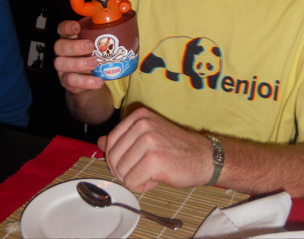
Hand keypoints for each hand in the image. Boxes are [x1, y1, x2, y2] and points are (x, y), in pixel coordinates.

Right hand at [54, 20, 103, 94]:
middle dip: (74, 46)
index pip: (62, 29)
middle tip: (90, 46)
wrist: (90, 80)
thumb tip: (125, 22)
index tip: (77, 27)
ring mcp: (62, 67)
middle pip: (59, 46)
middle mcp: (62, 51)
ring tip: (94, 64)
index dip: (67, 27)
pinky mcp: (66, 81)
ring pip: (61, 63)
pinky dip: (85, 82)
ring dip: (78, 63)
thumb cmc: (95, 56)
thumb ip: (104, 35)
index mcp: (70, 38)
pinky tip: (98, 82)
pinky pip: (71, 81)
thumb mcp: (97, 45)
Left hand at [98, 107, 212, 192]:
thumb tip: (100, 142)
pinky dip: (142, 187)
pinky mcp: (154, 159)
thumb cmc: (175, 149)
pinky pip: (133, 182)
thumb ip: (123, 138)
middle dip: (124, 171)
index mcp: (139, 116)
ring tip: (152, 173)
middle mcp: (142, 124)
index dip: (117, 158)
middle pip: (113, 157)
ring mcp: (148, 140)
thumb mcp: (147, 136)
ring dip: (135, 179)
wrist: (204, 157)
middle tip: (142, 171)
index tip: (132, 162)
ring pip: (121, 172)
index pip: (110, 141)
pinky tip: (156, 179)